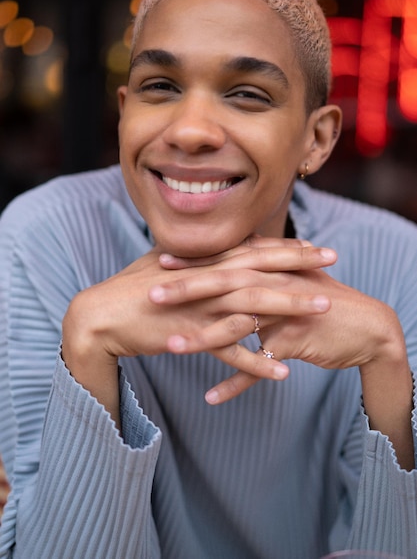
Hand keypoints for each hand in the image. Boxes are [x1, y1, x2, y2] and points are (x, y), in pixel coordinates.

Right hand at [62, 239, 332, 420]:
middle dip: (300, 265)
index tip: (316, 245)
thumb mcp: (166, 263)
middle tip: (334, 262)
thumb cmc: (132, 287)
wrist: (101, 314)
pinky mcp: (191, 336)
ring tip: (323, 309)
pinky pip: (229, 352)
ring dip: (290, 305)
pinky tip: (282, 372)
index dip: (287, 247)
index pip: (253, 249)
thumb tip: (214, 250)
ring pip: (253, 304)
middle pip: (261, 269)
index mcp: (203, 261)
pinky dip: (255, 362)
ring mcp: (200, 307)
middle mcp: (206, 279)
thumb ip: (196, 259)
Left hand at [150, 237, 406, 405]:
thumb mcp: (295, 276)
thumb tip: (243, 249)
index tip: (158, 261)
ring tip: (169, 347)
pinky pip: (258, 366)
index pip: (225, 261)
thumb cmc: (325, 300)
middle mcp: (274, 285)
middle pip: (224, 285)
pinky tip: (211, 397)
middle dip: (185, 290)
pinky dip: (236, 383)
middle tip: (150, 295)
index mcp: (271, 267)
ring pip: (236, 326)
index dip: (193, 261)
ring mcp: (284, 313)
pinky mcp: (293, 342)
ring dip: (201, 338)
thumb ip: (266, 264)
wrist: (367, 327)